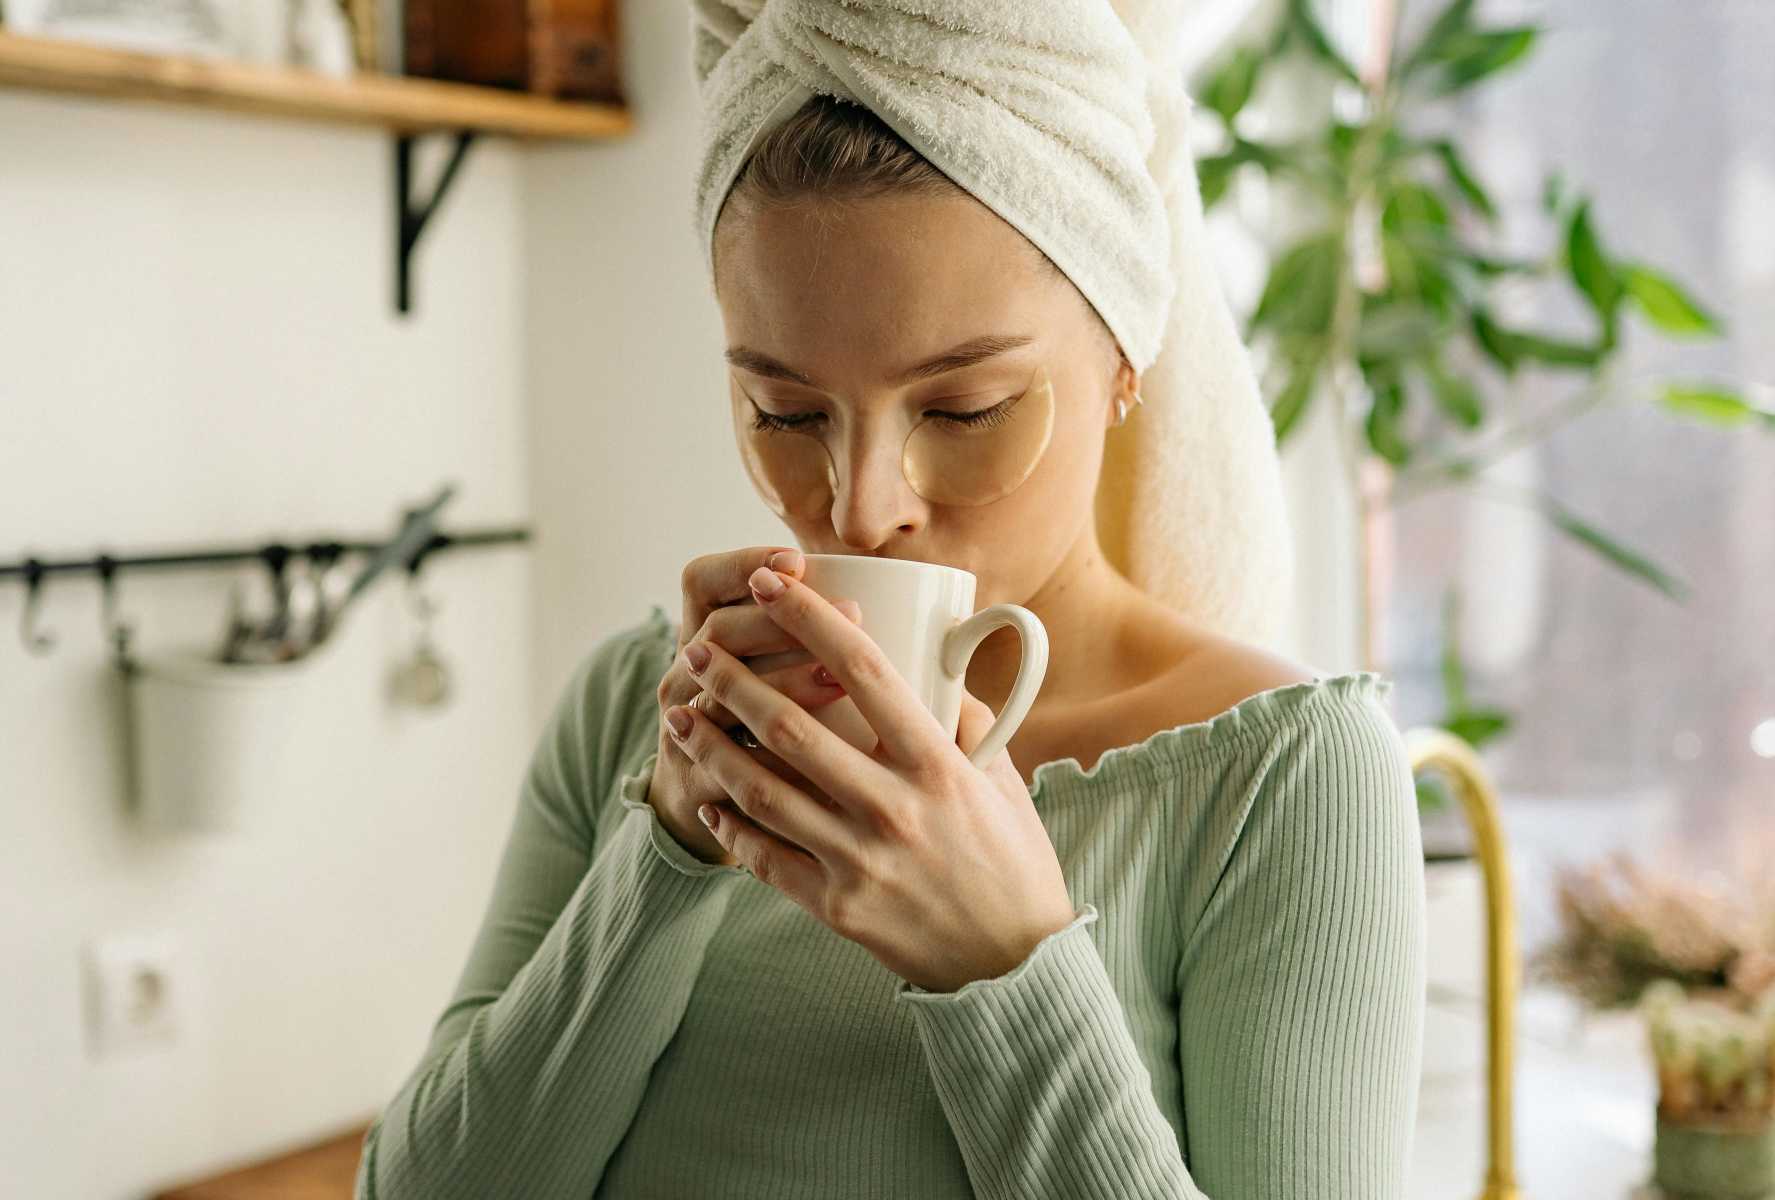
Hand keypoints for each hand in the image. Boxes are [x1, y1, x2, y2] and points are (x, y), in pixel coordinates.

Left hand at [662, 563, 1076, 993]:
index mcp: (937, 764)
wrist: (1016, 965)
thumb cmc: (1013, 861)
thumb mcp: (1004, 779)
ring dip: (712, 746)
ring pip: (763, 790)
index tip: (772, 582)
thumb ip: (966, 721)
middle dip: (733, 678)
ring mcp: (860, 859)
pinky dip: (731, 823)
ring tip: (681, 714)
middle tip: (698, 648)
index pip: (863, 669)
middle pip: (791, 727)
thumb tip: (937, 669)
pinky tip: (709, 797)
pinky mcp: (837, 907)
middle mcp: (893, 806)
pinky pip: (766, 857)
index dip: (809, 617)